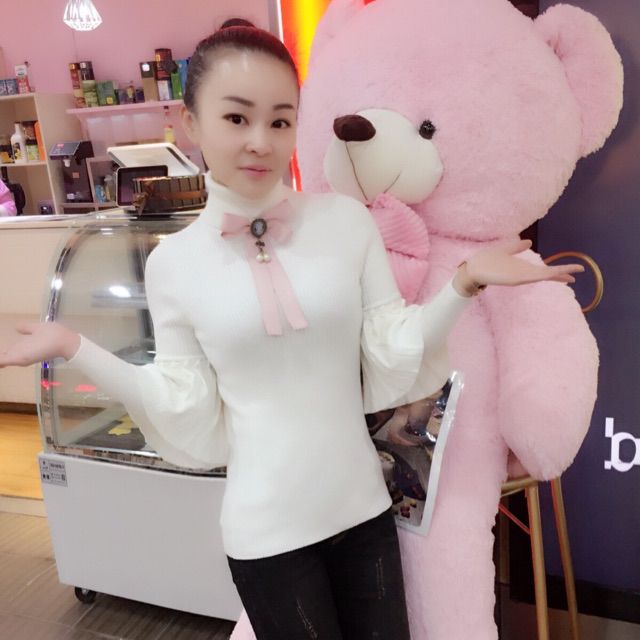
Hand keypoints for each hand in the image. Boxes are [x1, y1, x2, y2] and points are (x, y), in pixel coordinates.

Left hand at [0, 322, 79, 367]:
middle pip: (1, 361)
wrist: (68, 343)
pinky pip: (12, 358)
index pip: (0, 360)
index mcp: (19, 355)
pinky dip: (5, 356)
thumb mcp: (37, 328)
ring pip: (5, 360)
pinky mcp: (29, 357)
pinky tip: (4, 350)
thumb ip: (25, 328)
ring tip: (1, 350)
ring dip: (1, 356)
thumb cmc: (53, 335)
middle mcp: (19, 359)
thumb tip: (17, 328)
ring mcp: (24, 359)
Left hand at [453, 239, 583, 296]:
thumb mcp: (505, 250)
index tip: (569, 271)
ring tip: (573, 276)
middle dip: (561, 274)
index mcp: (522, 267)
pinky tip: (555, 273)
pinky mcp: (517, 278)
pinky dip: (546, 275)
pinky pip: (534, 276)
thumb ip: (516, 247)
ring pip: (544, 276)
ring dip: (558, 274)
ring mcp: (521, 276)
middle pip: (546, 274)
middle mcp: (524, 273)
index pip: (542, 269)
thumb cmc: (486, 261)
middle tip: (577, 275)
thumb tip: (528, 241)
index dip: (556, 269)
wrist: (474, 269)